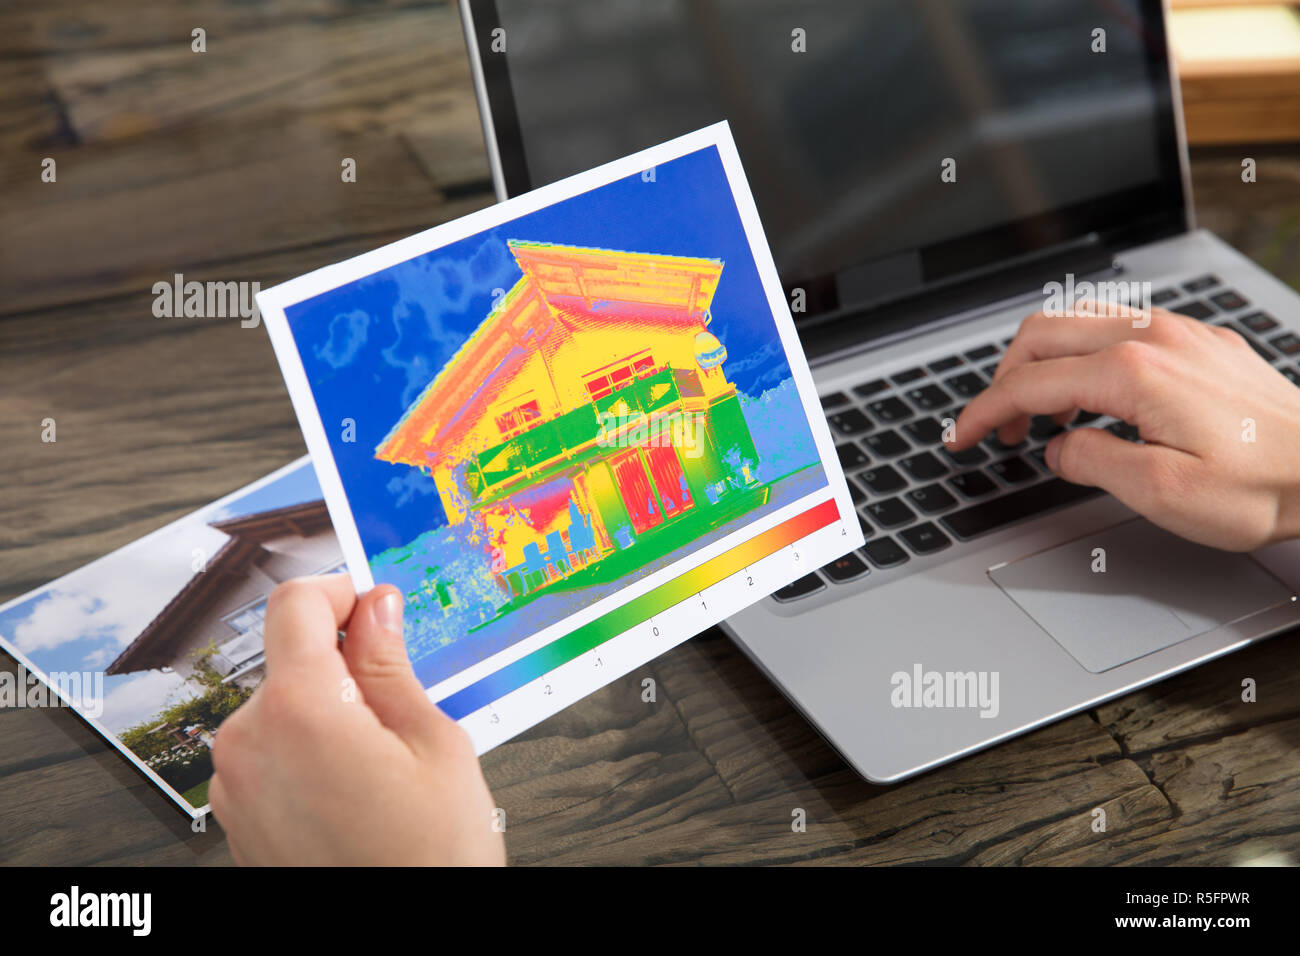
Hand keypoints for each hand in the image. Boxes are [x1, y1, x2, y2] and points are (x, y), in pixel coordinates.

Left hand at [209, 574, 504, 865]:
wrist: (408, 946)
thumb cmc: (428, 860)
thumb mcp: (432, 741)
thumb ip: (391, 663)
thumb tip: (377, 609)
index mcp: (298, 709)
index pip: (295, 604)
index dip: (339, 589)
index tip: (372, 601)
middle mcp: (249, 743)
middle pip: (288, 658)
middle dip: (342, 660)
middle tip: (403, 693)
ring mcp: (236, 787)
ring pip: (280, 708)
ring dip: (327, 708)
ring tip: (388, 754)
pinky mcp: (239, 820)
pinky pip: (271, 755)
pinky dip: (309, 750)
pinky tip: (361, 784)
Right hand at [949, 302, 1299, 550]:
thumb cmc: (1263, 486)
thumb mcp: (1161, 494)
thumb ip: (1092, 463)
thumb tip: (1059, 448)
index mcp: (1134, 372)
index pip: (1029, 382)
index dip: (984, 412)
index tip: (961, 437)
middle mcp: (1151, 336)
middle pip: (1040, 334)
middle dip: (1003, 382)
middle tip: (998, 432)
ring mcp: (1177, 331)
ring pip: (1075, 320)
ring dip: (1040, 364)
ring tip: (1040, 418)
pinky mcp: (1197, 340)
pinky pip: (1115, 327)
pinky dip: (1080, 357)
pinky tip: (1092, 399)